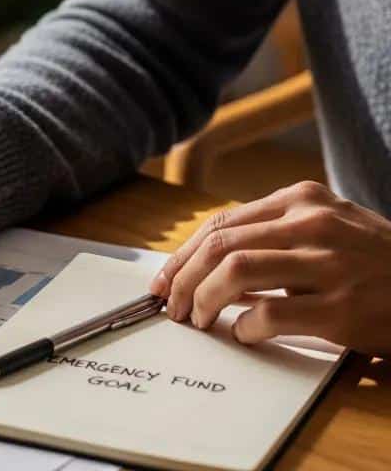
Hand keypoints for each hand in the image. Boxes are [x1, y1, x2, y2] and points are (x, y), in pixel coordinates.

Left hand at [149, 180, 390, 353]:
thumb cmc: (376, 261)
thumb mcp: (328, 227)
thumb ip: (274, 235)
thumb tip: (207, 263)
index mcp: (302, 199)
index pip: (221, 223)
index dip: (183, 253)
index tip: (165, 279)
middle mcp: (311, 223)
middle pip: (220, 244)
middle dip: (184, 278)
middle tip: (172, 306)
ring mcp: (328, 264)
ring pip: (235, 270)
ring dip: (204, 299)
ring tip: (199, 320)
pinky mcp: (341, 307)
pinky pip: (271, 314)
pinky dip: (247, 327)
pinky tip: (245, 334)